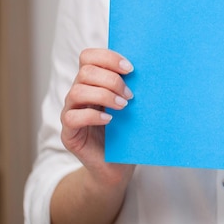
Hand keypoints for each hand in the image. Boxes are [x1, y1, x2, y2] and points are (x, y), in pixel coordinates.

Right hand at [60, 48, 135, 188]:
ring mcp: (71, 113)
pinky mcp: (69, 133)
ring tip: (124, 106)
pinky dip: (93, 115)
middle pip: (85, 71)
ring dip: (105, 96)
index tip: (131, 69)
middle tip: (131, 95)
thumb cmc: (128, 133)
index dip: (108, 57)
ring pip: (78, 91)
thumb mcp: (133, 106)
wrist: (117, 167)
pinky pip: (72, 117)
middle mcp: (79, 94)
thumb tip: (154, 69)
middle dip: (112, 80)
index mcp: (93, 82)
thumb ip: (133, 87)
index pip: (89, 57)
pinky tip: (110, 120)